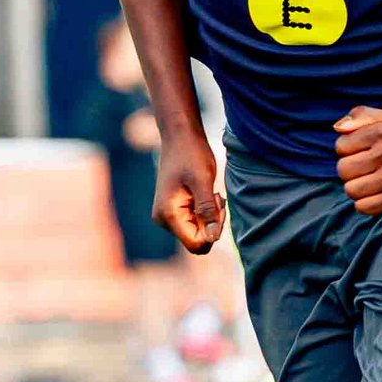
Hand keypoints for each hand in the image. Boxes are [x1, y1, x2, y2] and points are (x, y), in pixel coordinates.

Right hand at [154, 139, 224, 253]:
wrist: (179, 137)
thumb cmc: (191, 154)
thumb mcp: (203, 181)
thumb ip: (207, 210)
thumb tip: (213, 238)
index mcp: (168, 215)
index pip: (196, 244)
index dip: (212, 232)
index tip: (217, 206)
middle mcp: (164, 220)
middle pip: (196, 241)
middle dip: (212, 224)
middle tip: (217, 198)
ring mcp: (167, 216)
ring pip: (197, 233)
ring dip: (210, 217)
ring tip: (211, 194)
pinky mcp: (174, 211)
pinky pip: (194, 223)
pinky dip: (205, 212)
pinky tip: (207, 195)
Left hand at [334, 106, 381, 216]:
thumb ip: (361, 115)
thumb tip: (338, 128)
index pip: (342, 146)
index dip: (347, 151)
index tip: (363, 153)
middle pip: (343, 170)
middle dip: (350, 173)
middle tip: (366, 171)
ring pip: (352, 190)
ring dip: (357, 190)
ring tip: (372, 184)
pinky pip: (364, 207)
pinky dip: (366, 204)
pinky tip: (377, 196)